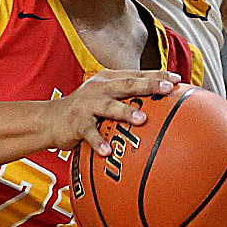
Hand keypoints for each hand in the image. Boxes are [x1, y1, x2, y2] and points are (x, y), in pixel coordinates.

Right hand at [44, 69, 179, 155]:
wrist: (49, 120)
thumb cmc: (85, 110)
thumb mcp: (105, 98)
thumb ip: (127, 98)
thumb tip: (161, 107)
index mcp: (108, 80)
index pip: (136, 75)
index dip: (157, 75)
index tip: (177, 79)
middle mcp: (99, 89)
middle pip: (127, 84)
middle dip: (148, 84)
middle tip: (168, 88)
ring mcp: (87, 105)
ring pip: (109, 106)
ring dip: (126, 112)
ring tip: (142, 119)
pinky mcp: (76, 123)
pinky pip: (89, 133)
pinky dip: (98, 142)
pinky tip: (107, 152)